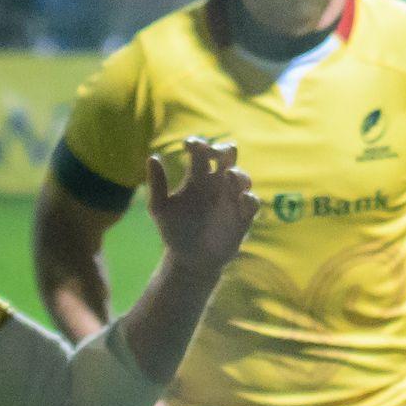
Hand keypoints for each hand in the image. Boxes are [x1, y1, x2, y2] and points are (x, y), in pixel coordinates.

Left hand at [146, 137, 257, 269]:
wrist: (189, 260)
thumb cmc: (174, 231)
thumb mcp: (160, 209)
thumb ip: (157, 184)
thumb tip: (153, 156)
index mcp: (197, 177)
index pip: (202, 152)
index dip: (198, 144)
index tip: (190, 146)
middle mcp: (217, 183)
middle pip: (228, 155)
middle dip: (224, 150)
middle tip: (216, 155)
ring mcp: (231, 198)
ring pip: (242, 176)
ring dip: (237, 173)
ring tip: (228, 176)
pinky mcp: (243, 216)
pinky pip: (252, 202)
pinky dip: (249, 198)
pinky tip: (241, 198)